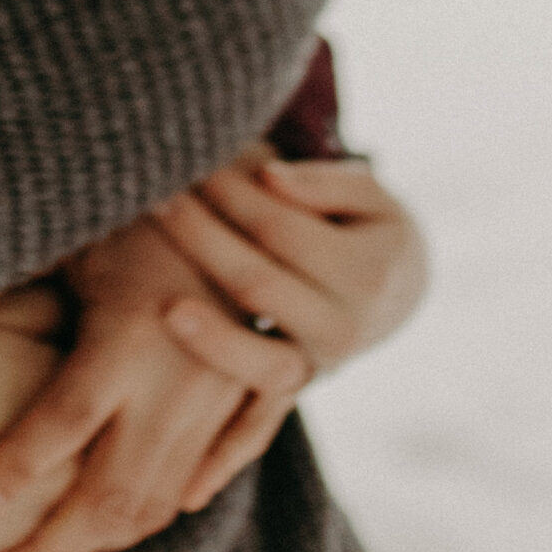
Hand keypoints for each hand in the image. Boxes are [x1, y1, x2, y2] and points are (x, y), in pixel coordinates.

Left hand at [0, 217, 313, 551]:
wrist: (237, 189)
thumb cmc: (131, 207)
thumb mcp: (66, 235)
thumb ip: (10, 274)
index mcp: (127, 332)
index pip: (62, 422)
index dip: (12, 469)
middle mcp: (180, 377)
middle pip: (112, 491)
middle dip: (50, 545)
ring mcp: (221, 397)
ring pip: (160, 501)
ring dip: (99, 543)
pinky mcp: (249, 400)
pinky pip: (212, 477)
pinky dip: (165, 512)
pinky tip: (117, 535)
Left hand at [150, 148, 429, 375]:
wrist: (396, 299)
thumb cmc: (369, 230)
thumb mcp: (370, 197)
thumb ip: (325, 183)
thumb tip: (269, 175)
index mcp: (367, 273)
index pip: (280, 229)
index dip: (230, 195)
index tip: (192, 163)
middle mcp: (346, 328)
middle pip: (258, 283)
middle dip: (200, 237)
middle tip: (155, 197)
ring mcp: (320, 364)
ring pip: (257, 353)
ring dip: (205, 321)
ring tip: (156, 287)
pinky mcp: (296, 385)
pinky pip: (253, 389)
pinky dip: (214, 358)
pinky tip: (169, 320)